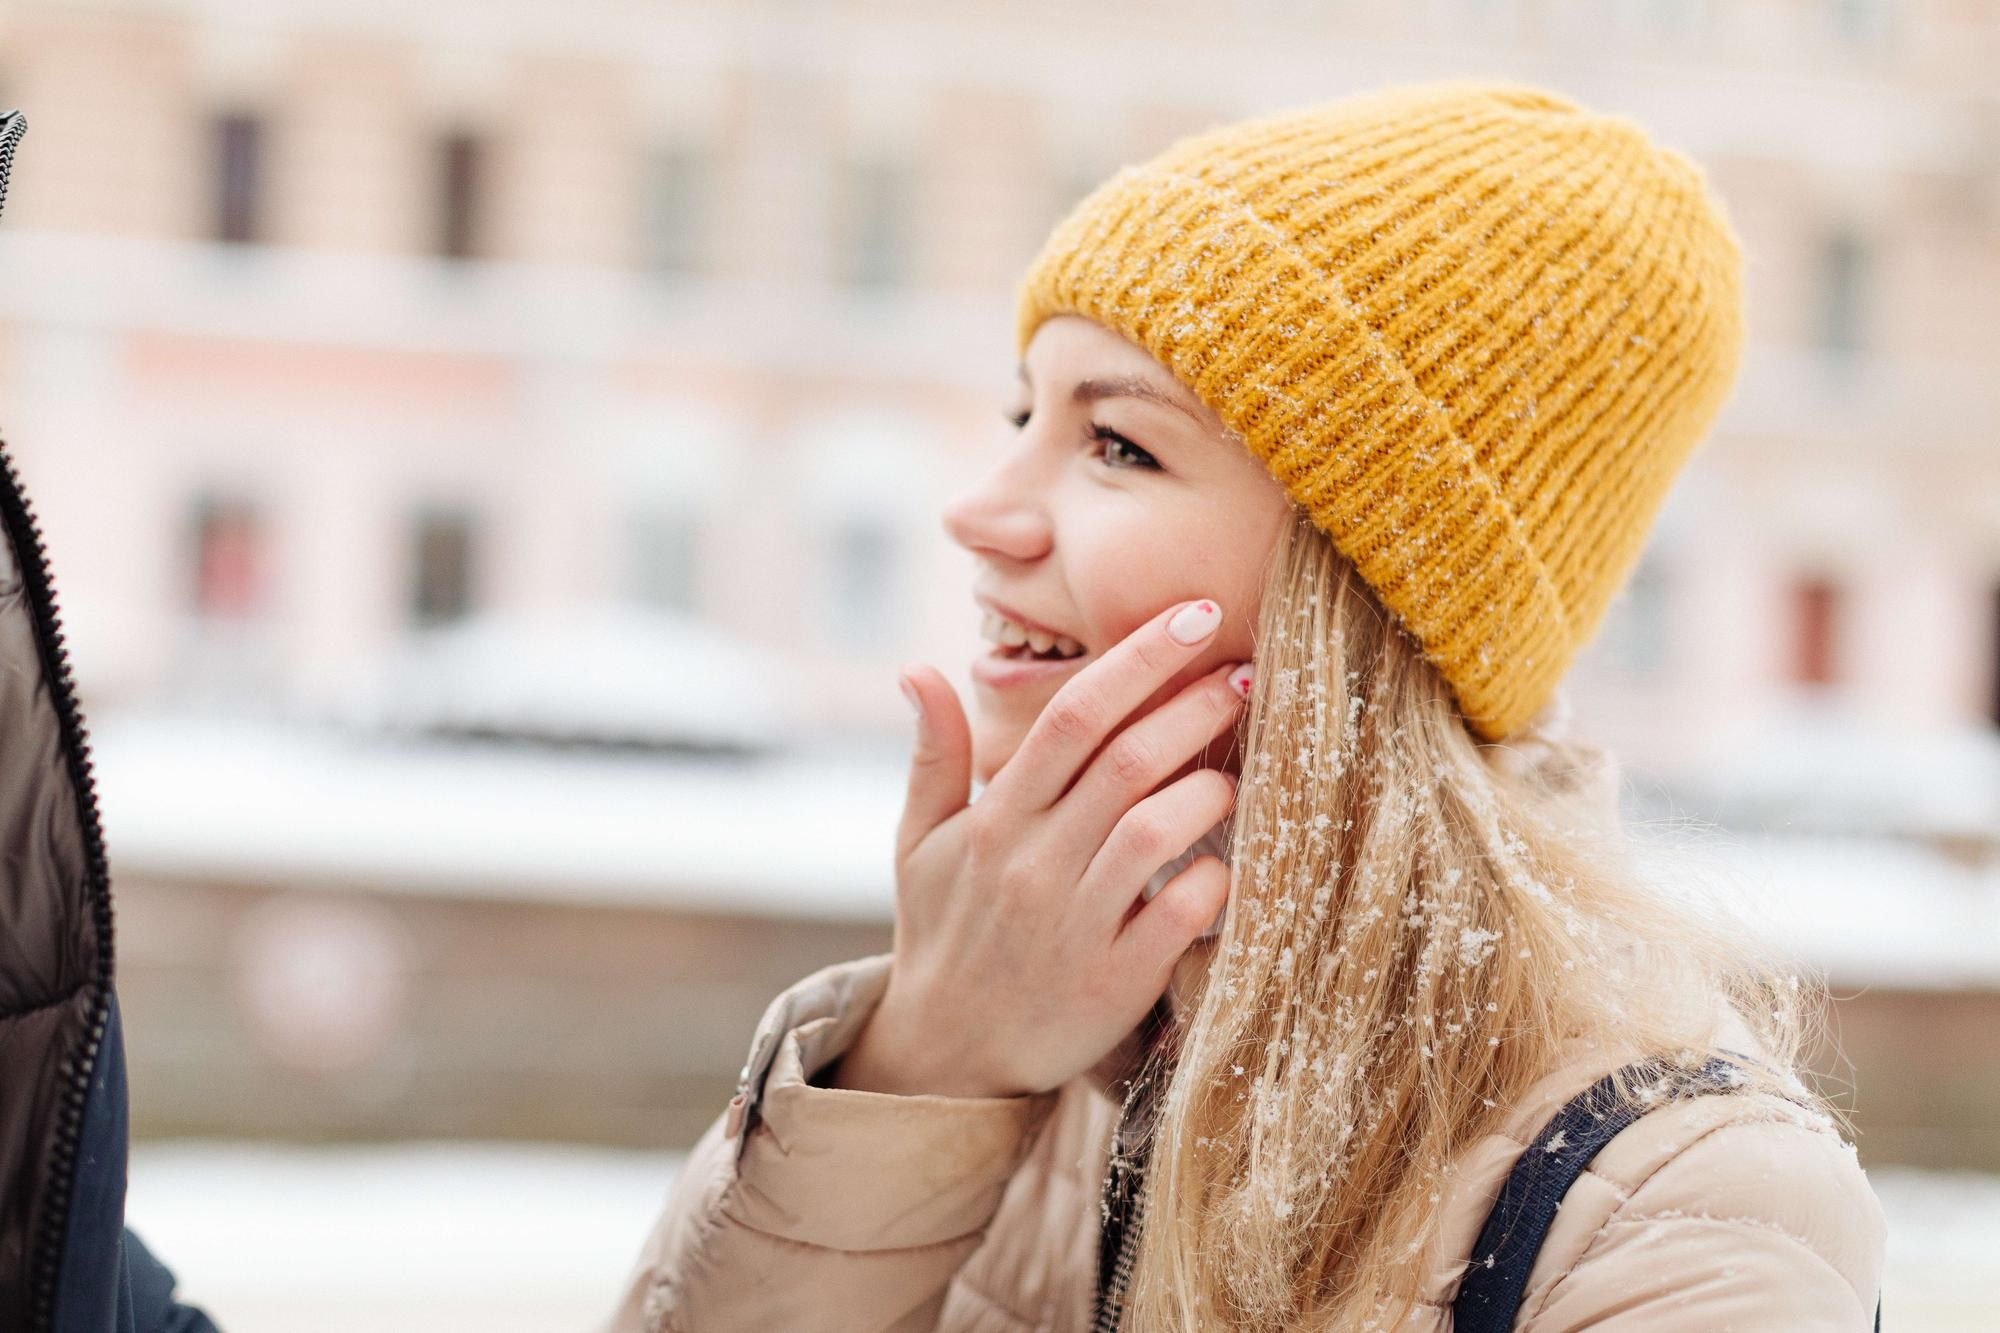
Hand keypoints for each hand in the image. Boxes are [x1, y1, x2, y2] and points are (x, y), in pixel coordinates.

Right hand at [833, 599, 1246, 1099]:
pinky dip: (1213, 882)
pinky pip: (1179, 917)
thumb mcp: (917, 842)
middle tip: (1244, 673)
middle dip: (1195, 705)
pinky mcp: (1113, 983)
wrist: (946, 1054)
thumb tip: (918, 668)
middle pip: (1126, 761)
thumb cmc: (942, 932)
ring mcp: (1073, 925)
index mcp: (994, 820)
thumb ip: (932, 754)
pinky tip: (1226, 864)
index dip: (1139, 659)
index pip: (1072, 717)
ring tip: (1234, 771)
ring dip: (1208, 790)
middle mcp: (1031, 864)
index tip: (1196, 615)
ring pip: (1155, 831)